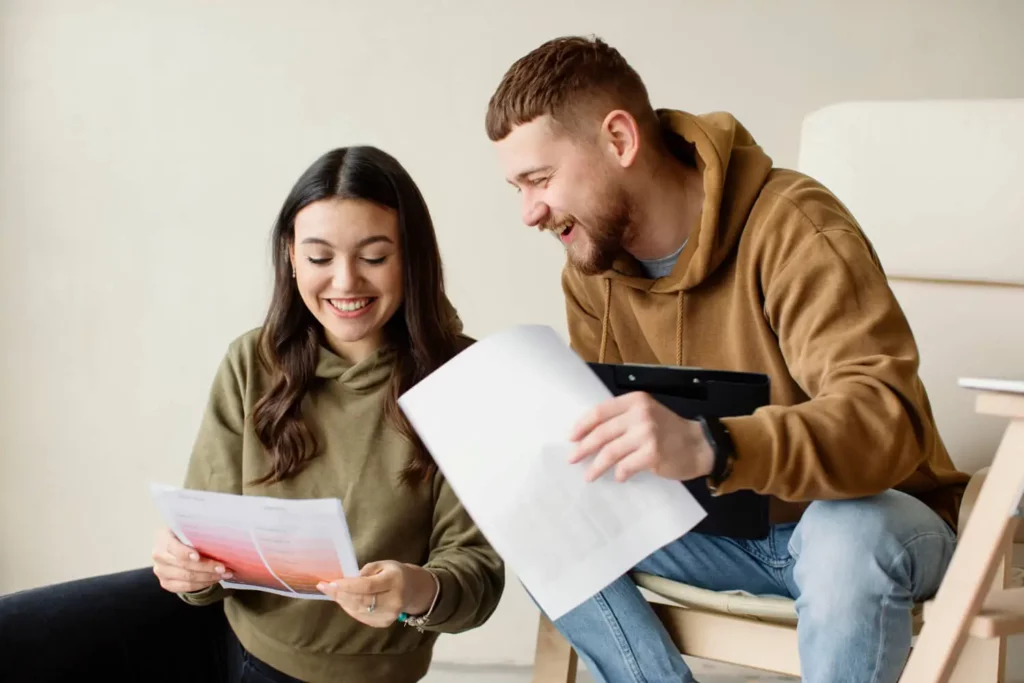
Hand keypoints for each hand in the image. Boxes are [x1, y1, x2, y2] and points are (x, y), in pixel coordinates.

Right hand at [151, 527, 230, 592]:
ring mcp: (161, 571)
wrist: (176, 547)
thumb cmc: (188, 535)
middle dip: (206, 567)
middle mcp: (160, 556)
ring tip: (224, 574)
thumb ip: (199, 532)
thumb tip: (222, 536)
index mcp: (164, 538)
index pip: (175, 548)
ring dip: (208, 577)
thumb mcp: (190, 529)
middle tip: (223, 568)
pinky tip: (214, 579)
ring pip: (187, 578)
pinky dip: (203, 584)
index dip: (186, 553)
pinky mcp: (166, 583)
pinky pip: (186, 587)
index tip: (198, 557)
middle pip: (184, 565)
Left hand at [318, 561, 436, 627]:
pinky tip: (343, 600)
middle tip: (325, 587)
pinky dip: (349, 608)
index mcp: (394, 581)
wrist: (414, 591)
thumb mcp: (384, 565)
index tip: (331, 582)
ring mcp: (389, 615)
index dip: (347, 585)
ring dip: (342, 601)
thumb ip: (366, 571)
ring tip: (331, 592)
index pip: (367, 586)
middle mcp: (393, 601)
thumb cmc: (396, 574)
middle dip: (340, 594)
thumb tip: (346, 581)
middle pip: (361, 600)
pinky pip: (361, 617)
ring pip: (359, 610)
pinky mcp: (383, 623)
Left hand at [569, 391, 714, 482]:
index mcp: (635, 401)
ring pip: (610, 452)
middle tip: (572, 459)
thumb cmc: (669, 431)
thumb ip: (624, 419)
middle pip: (602, 432)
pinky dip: (619, 473)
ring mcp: (647, 434)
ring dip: (596, 466)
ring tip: (588, 476)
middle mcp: (640, 414)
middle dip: (584, 447)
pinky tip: (618, 477)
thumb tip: (590, 435)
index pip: (600, 411)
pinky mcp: (653, 454)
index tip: (571, 437)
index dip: (582, 425)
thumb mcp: (647, 414)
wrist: (700, 445)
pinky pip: (626, 466)